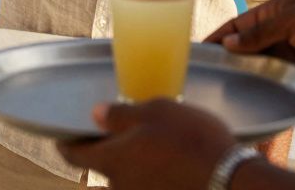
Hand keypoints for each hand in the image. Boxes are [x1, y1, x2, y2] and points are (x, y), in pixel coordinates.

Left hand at [58, 100, 240, 188]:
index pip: (74, 155)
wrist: (231, 181)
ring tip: (151, 150)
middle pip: (103, 168)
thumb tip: (96, 114)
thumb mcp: (156, 111)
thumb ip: (120, 114)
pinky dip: (151, 177)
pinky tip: (167, 166)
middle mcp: (120, 186)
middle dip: (108, 153)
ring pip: (127, 180)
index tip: (63, 137)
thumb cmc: (191, 140)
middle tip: (121, 136)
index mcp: (112, 160)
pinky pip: (148, 187)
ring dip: (132, 166)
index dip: (66, 144)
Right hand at [205, 0, 294, 87]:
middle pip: (247, 49)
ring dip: (249, 76)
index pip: (238, 26)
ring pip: (262, 67)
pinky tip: (254, 98)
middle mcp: (280, 34)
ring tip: (226, 91)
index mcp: (274, 13)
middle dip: (230, 60)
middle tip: (207, 76)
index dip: (218, 37)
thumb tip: (228, 45)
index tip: (198, 50)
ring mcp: (292, 55)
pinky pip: (281, 83)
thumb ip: (260, 34)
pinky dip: (269, 88)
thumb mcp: (292, 20)